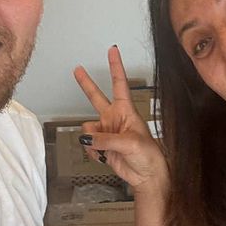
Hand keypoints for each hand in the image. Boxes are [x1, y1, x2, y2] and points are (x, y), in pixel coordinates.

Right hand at [73, 46, 167, 192]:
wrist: (146, 176)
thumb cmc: (148, 154)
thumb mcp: (130, 143)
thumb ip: (105, 138)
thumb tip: (86, 138)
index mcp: (126, 110)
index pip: (119, 83)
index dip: (115, 66)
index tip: (112, 50)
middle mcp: (115, 118)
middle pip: (97, 97)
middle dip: (86, 84)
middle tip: (77, 69)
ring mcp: (107, 132)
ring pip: (87, 129)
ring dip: (92, 140)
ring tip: (105, 150)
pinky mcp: (101, 146)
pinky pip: (87, 144)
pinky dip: (92, 152)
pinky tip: (104, 157)